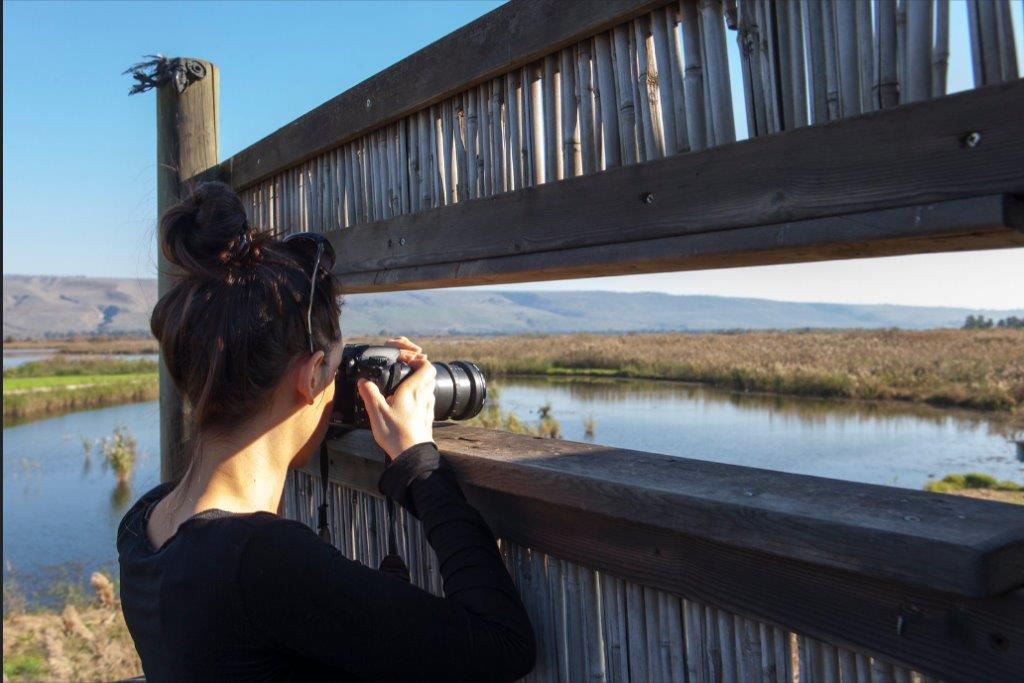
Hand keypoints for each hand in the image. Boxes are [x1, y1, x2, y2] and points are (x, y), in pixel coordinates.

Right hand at [357, 339, 435, 460]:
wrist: (412, 455)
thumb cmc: (397, 434)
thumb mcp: (377, 412)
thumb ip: (370, 393)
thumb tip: (364, 382)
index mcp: (414, 389)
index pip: (426, 365)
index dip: (417, 359)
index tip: (403, 360)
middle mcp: (424, 396)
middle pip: (428, 374)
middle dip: (417, 368)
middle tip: (403, 369)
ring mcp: (428, 408)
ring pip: (428, 388)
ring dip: (418, 383)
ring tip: (401, 386)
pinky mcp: (427, 419)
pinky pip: (426, 401)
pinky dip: (418, 397)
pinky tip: (405, 405)